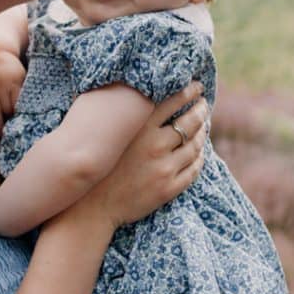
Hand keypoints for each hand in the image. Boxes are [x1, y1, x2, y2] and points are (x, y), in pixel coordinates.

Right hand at [0, 51, 25, 134]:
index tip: (24, 127)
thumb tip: (43, 106)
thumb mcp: (23, 76)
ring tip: (3, 135)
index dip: (21, 116)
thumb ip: (27, 90)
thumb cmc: (13, 70)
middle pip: (6, 109)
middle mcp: (1, 87)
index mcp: (15, 84)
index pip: (18, 104)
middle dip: (11, 122)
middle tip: (15, 135)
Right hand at [81, 82, 207, 229]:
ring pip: (195, 146)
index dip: (188, 92)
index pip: (173, 102)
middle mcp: (155, 146)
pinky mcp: (168, 188)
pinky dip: (199, 159)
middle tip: (203, 105)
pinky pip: (193, 170)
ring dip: (202, 134)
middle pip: (190, 122)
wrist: (90, 207)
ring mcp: (164, 168)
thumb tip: (129, 94)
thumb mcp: (106, 136)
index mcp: (139, 129)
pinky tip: (198, 154)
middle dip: (200, 110)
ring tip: (203, 127)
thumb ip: (121, 116)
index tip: (196, 86)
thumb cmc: (95, 167)